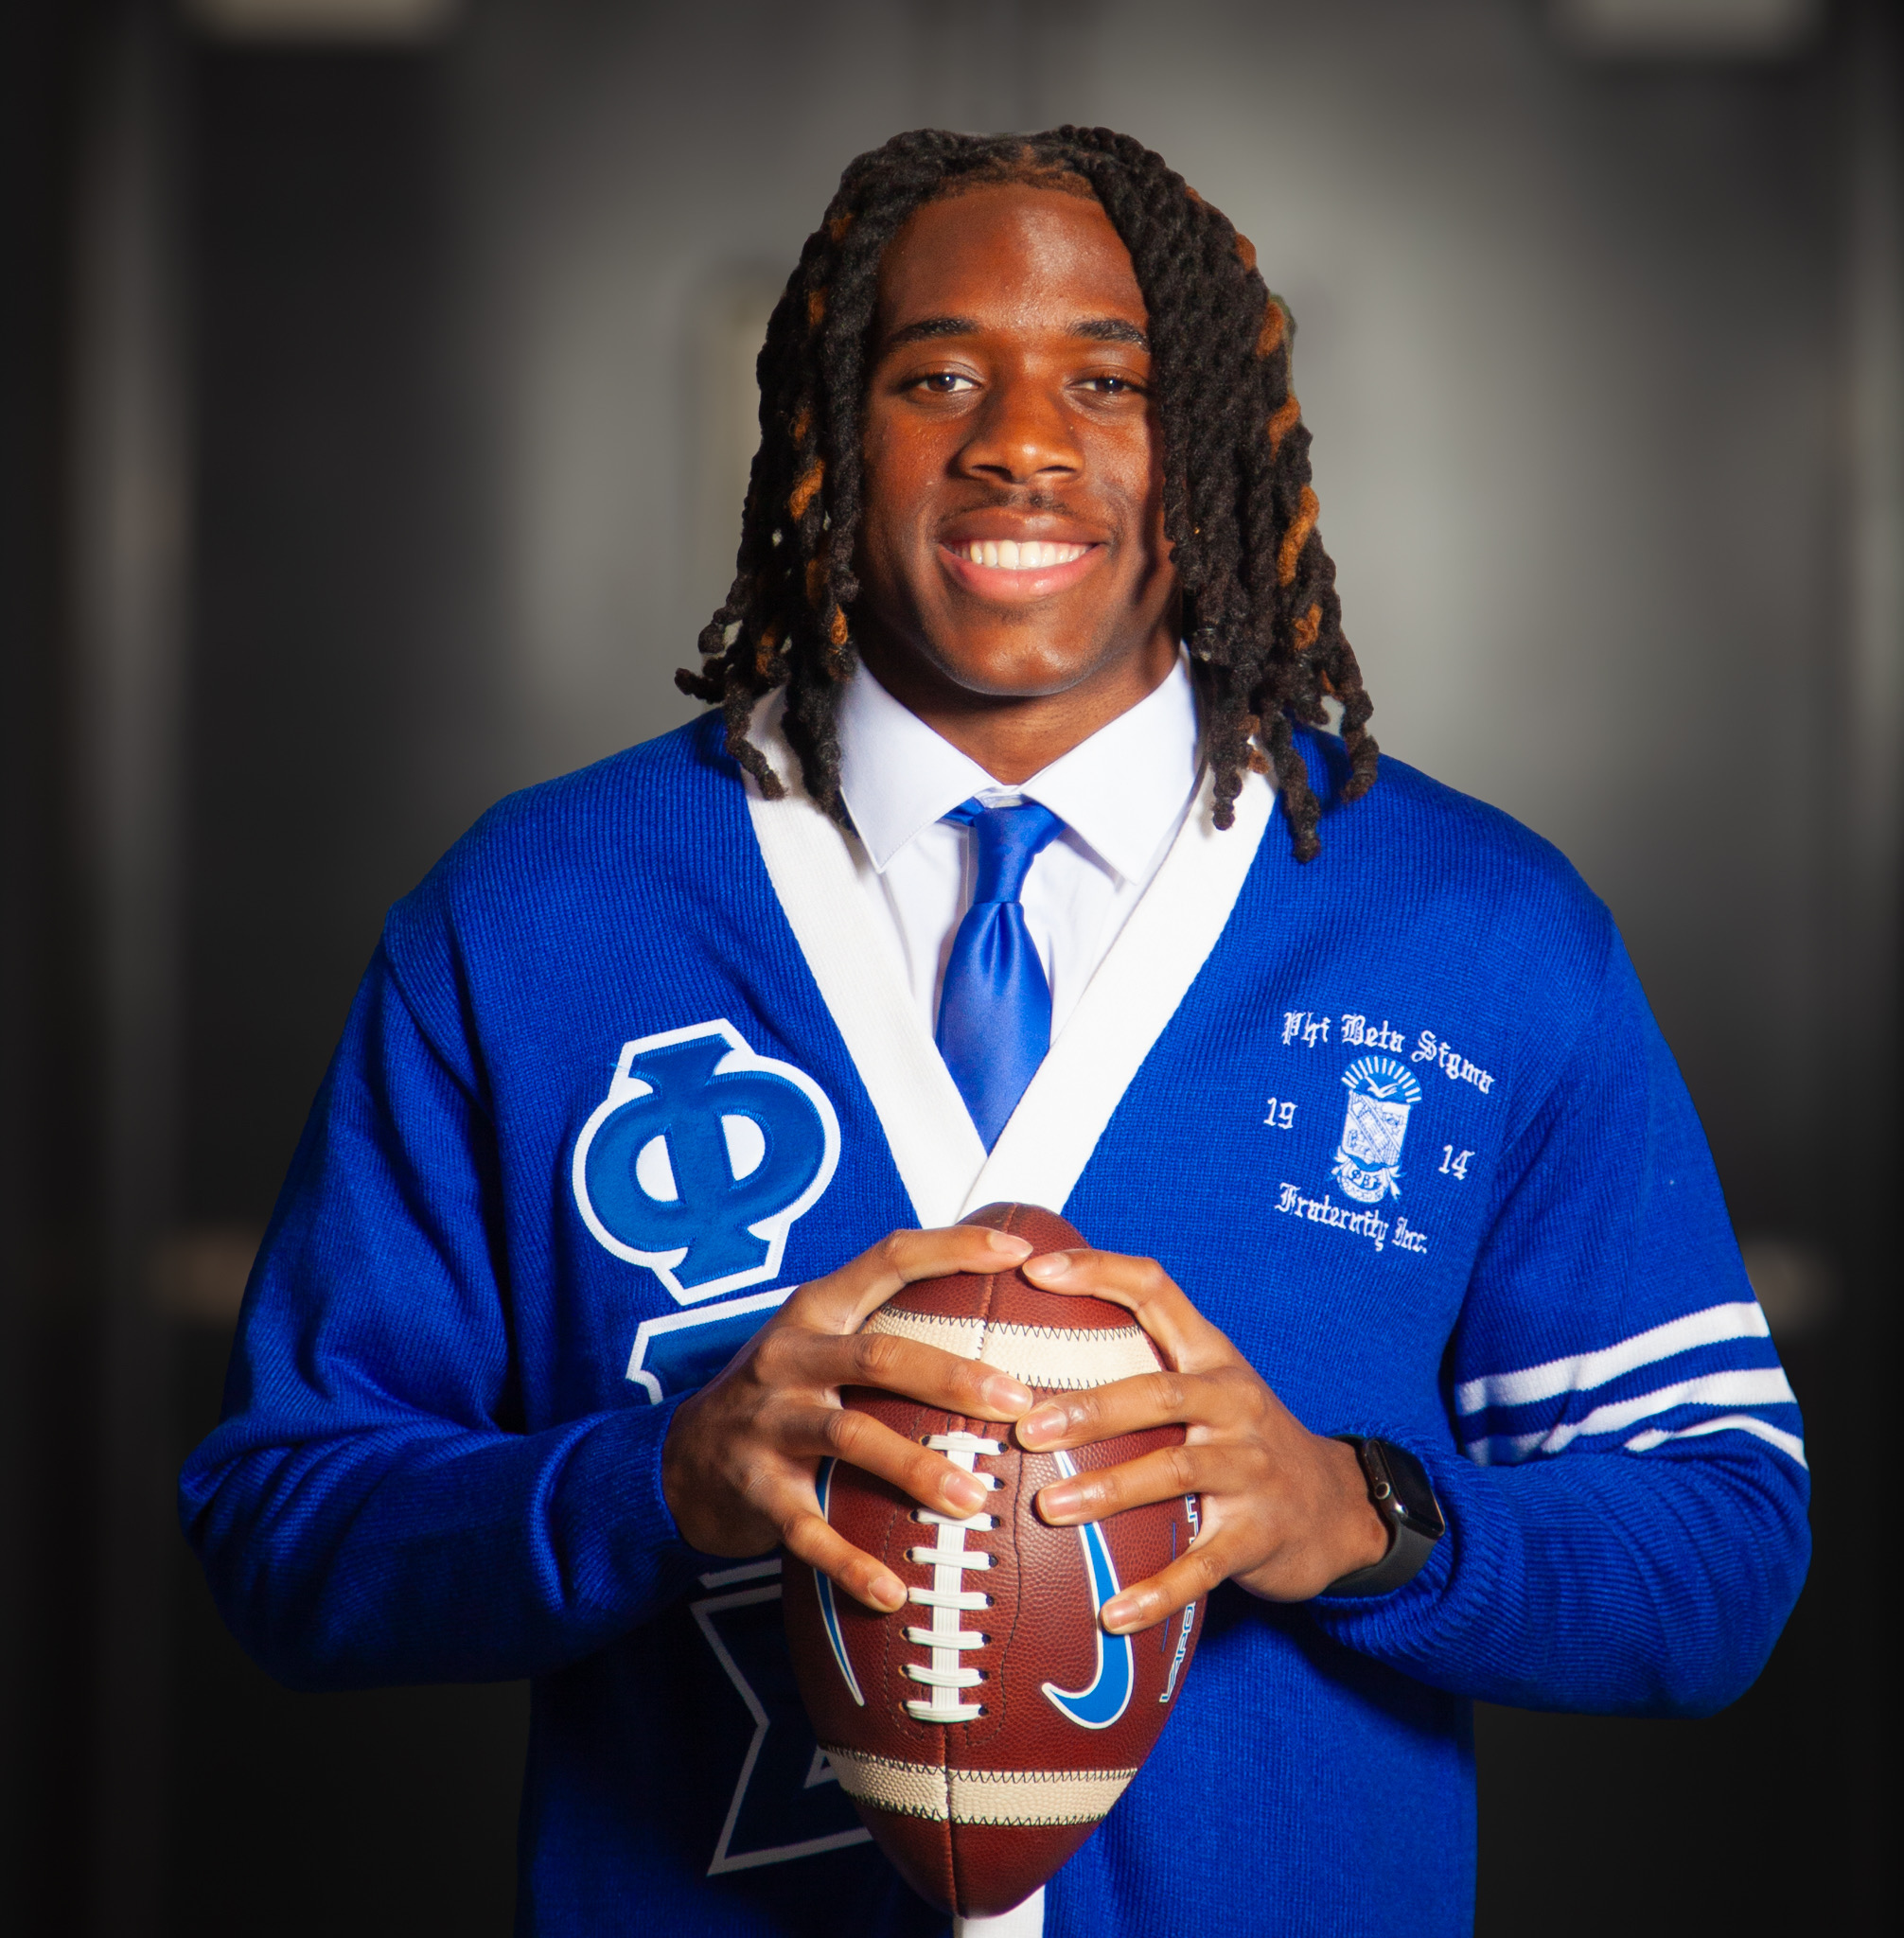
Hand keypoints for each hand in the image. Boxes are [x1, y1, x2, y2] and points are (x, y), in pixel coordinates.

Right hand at [661, 1225, 1037, 1613]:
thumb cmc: (778, 1394)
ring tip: (974, 1499)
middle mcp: (790, 1358)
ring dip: (916, 1467)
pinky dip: (851, 1561)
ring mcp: (770, 1424)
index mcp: (816, 1311)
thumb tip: (999, 1316)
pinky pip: (809, 1529)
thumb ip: (886, 1324)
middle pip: (879, 1355)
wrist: (677, 1461)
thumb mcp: (817, 1341)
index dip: (953, 1248)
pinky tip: (895, 1591)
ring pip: (850, 1436)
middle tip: (1018, 1400)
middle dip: (951, 1375)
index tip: (1020, 1250)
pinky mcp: (756, 1490)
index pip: (889, 1258)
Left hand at [1014, 1248, 1391, 1632]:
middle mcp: (1235, 1404)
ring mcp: (1251, 1470)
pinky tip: (1112, 1614)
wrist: (1340, 1508)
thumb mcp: (1210, 1388)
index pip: (1156, 1291)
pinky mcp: (1259, 1535)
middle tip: (1027, 1427)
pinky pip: (1202, 1565)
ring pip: (1176, 1471)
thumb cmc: (1246, 1441)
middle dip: (1091, 1408)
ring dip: (1109, 1491)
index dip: (1098, 1272)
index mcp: (1212, 1358)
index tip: (1035, 1270)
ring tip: (1050, 1508)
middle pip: (1159, 1394)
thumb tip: (1031, 1347)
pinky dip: (1156, 1591)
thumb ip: (1142, 1364)